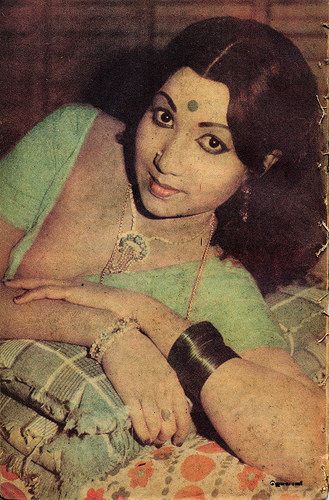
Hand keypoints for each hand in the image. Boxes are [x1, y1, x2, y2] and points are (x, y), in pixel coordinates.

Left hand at [5, 278, 189, 356]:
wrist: (132, 307)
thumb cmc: (120, 314)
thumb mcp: (100, 315)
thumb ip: (91, 317)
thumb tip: (86, 327)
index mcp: (81, 289)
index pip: (56, 285)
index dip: (40, 286)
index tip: (26, 288)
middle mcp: (76, 285)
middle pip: (46, 281)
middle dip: (26, 281)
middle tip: (9, 283)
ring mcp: (75, 287)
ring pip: (44, 284)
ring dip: (25, 285)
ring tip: (10, 287)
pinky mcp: (74, 292)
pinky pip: (49, 291)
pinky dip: (34, 293)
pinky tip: (22, 298)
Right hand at [102, 329, 191, 445]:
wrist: (120, 338)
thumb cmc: (142, 350)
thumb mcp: (163, 366)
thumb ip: (170, 385)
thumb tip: (175, 407)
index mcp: (173, 381)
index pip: (184, 415)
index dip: (183, 432)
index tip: (178, 439)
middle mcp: (162, 389)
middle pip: (171, 425)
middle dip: (167, 437)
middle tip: (161, 439)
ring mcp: (146, 393)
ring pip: (156, 428)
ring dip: (154, 438)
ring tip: (151, 438)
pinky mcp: (129, 395)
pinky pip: (140, 424)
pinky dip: (143, 435)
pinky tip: (142, 435)